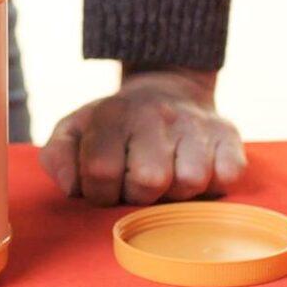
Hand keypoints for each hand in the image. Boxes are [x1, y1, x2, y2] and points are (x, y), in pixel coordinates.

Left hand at [39, 66, 246, 205]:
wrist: (166, 91)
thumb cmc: (114, 126)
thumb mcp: (75, 131)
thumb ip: (58, 156)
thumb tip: (70, 187)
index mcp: (112, 113)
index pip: (100, 171)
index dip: (99, 192)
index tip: (104, 186)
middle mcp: (154, 113)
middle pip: (147, 181)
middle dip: (138, 195)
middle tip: (136, 182)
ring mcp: (193, 124)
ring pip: (189, 182)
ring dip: (175, 193)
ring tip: (166, 175)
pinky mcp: (228, 135)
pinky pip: (226, 178)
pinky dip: (212, 186)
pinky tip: (195, 170)